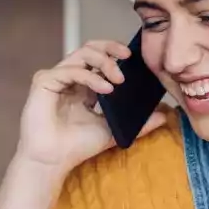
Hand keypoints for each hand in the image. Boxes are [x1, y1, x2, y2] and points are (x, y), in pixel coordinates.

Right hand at [14, 40, 164, 171]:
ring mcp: (56, 77)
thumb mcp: (114, 130)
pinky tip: (105, 89)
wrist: (53, 160)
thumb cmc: (78, 146)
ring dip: (104, 62)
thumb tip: (165, 115)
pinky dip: (90, 76)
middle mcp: (69, 77)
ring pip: (81, 54)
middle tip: (127, 58)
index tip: (133, 57)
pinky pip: (70, 70)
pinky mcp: (44, 81)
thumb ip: (139, 123)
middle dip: (110, 49)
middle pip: (90, 48)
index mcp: (83, 84)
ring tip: (118, 79)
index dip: (115, 52)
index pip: (99, 57)